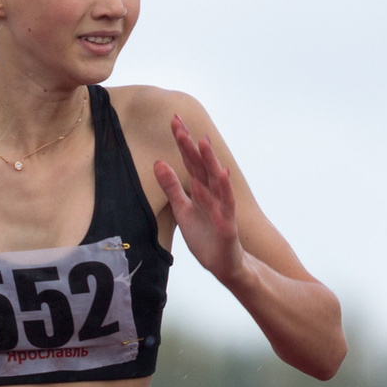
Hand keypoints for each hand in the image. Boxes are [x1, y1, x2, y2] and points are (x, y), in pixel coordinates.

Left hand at [153, 114, 246, 286]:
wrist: (223, 265)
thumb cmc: (205, 237)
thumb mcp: (182, 210)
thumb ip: (171, 187)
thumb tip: (158, 162)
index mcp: (199, 189)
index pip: (189, 161)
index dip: (182, 142)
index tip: (173, 121)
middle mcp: (211, 193)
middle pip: (200, 164)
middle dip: (189, 144)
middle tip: (179, 122)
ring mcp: (221, 206)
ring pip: (215, 179)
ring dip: (209, 160)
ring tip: (202, 140)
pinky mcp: (227, 223)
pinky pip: (227, 203)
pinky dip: (225, 188)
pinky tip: (222, 173)